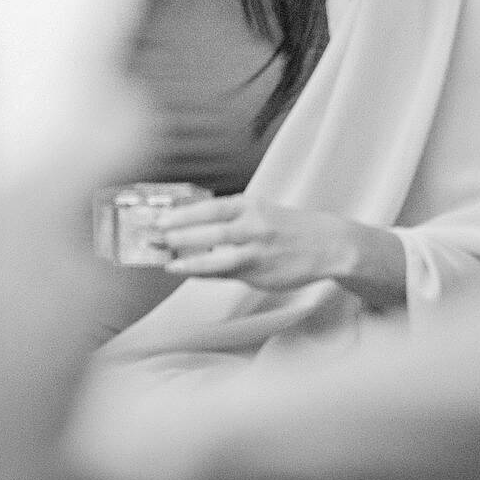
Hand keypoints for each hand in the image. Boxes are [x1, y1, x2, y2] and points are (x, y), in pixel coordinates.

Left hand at [158, 194, 354, 290]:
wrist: (327, 244)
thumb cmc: (290, 227)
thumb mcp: (261, 212)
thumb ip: (231, 219)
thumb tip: (193, 227)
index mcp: (252, 206)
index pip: (211, 208)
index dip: (183, 213)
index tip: (159, 217)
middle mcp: (254, 226)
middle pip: (210, 230)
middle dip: (178, 235)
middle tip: (152, 238)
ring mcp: (258, 251)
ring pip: (217, 255)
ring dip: (189, 258)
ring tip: (166, 260)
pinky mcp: (261, 272)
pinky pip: (227, 273)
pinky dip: (204, 272)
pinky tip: (187, 271)